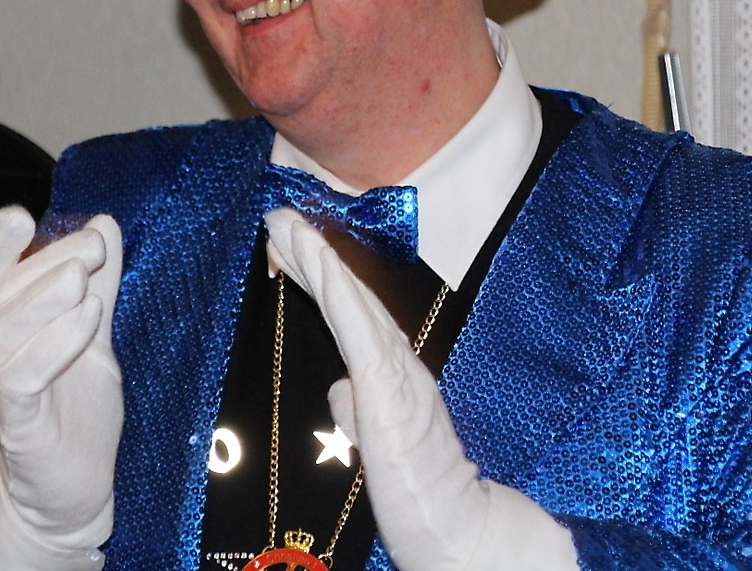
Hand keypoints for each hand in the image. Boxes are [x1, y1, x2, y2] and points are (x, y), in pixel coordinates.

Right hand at [0, 206, 122, 570]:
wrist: (74, 483)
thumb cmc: (76, 407)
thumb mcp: (93, 334)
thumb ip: (98, 284)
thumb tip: (104, 223)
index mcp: (6, 328)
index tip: (21, 214)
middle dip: (45, 261)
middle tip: (92, 246)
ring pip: (2, 331)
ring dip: (45, 297)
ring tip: (85, 277)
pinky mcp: (17, 422)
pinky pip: (20, 378)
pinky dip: (52, 344)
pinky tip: (87, 322)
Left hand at [264, 209, 577, 570]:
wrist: (472, 546)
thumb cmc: (434, 508)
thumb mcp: (382, 456)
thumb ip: (363, 419)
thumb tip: (341, 388)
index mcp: (396, 386)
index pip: (354, 321)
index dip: (323, 280)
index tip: (293, 244)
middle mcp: (402, 373)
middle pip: (351, 302)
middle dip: (314, 257)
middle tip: (279, 215)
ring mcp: (402, 381)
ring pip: (355, 307)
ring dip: (319, 263)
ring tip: (288, 224)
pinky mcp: (396, 398)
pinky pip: (361, 336)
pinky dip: (339, 297)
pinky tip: (318, 266)